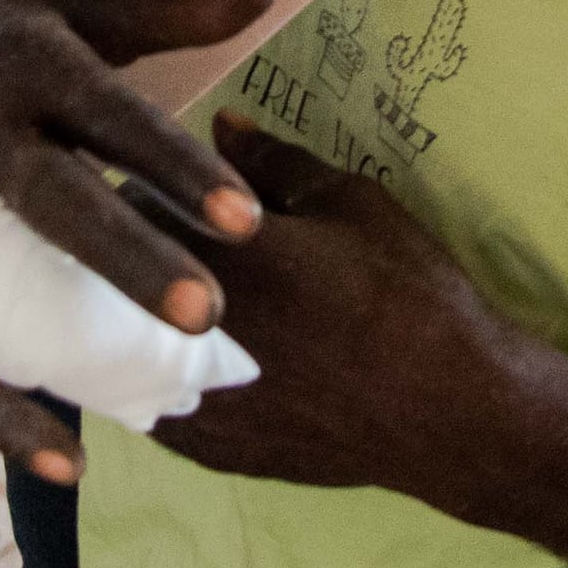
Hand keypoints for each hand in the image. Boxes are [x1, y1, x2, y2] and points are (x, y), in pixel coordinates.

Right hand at [0, 0, 269, 481]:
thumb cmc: (0, 47)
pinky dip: (3, 419)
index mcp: (22, 65)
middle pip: (52, 203)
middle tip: (205, 314)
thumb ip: (169, 5)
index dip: (173, 165)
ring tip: (146, 397)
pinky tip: (70, 466)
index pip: (106, 115)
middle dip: (126, 259)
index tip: (247, 217)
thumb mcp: (74, 6)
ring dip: (66, 350)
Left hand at [145, 123, 536, 504]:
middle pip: (113, 274)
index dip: (140, 190)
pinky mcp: (204, 447)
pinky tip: (186, 358)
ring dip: (133, 317)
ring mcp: (189, 397)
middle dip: (129, 252)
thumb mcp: (352, 203)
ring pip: (121, 342)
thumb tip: (220, 120)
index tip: (155, 186)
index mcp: (217, 252)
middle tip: (162, 241)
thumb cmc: (410, 295)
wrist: (454, 414)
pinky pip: (150, 399)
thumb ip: (272, 162)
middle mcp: (186, 326)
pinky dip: (157, 373)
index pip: (129, 202)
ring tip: (166, 300)